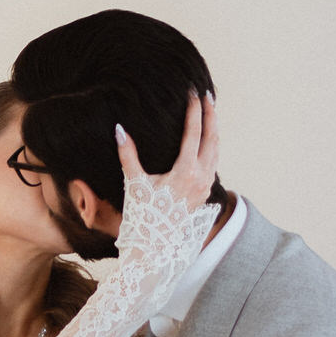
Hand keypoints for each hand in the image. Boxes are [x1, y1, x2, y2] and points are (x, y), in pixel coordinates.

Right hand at [116, 89, 217, 212]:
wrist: (155, 243)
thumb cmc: (143, 213)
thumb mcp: (134, 182)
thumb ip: (128, 155)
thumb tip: (119, 130)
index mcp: (186, 171)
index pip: (194, 133)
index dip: (194, 111)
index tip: (192, 93)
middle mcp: (201, 177)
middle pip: (212, 138)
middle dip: (211, 115)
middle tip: (207, 95)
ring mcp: (205, 185)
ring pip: (216, 151)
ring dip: (214, 130)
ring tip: (210, 113)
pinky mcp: (204, 192)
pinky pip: (214, 163)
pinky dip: (212, 146)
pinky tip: (207, 140)